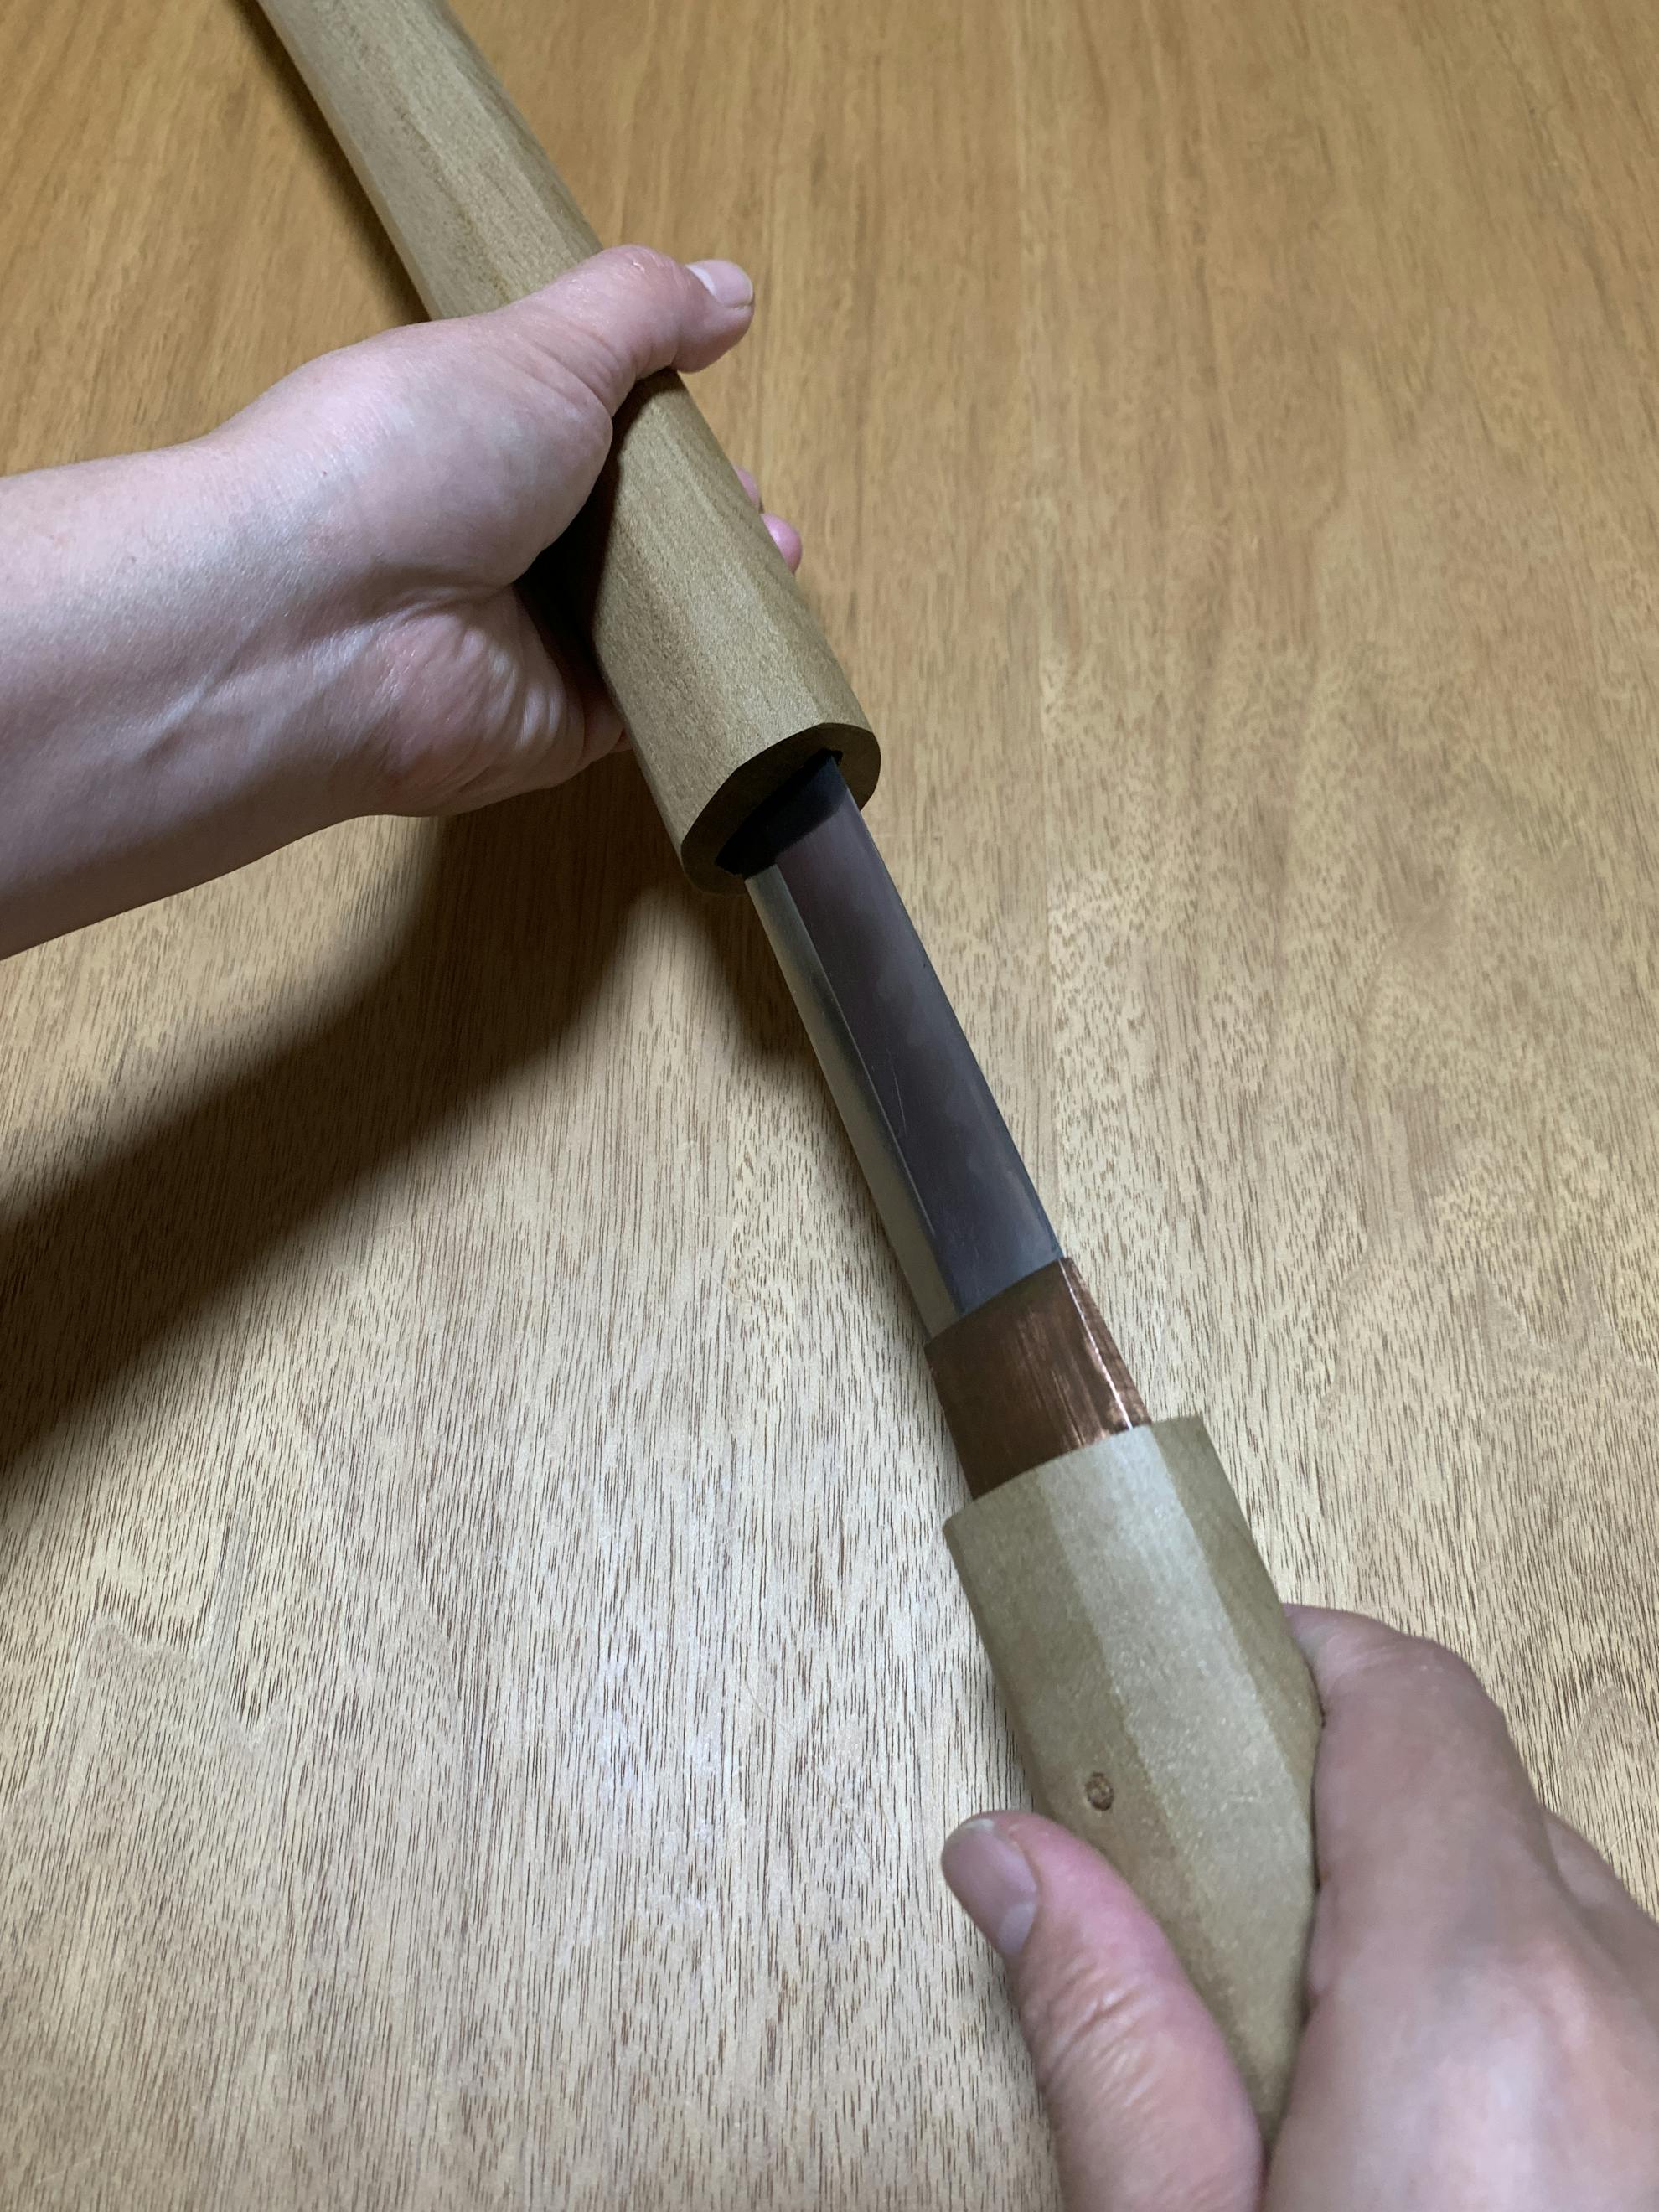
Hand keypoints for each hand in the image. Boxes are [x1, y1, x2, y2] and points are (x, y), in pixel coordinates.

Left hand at [224, 245, 798, 811]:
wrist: (321, 629)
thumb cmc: (406, 460)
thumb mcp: (534, 349)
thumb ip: (636, 312)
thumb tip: (729, 287)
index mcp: (480, 435)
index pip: (586, 424)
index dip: (657, 420)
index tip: (710, 409)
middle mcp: (502, 537)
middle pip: (631, 525)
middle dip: (704, 511)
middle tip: (748, 507)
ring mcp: (532, 637)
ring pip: (652, 614)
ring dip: (718, 590)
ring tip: (773, 562)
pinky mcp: (562, 723)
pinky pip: (655, 702)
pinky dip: (708, 676)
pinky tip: (758, 646)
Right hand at [942, 1609, 1658, 2208]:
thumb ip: (1109, 2041)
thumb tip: (1020, 1864)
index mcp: (1478, 2005)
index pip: (1404, 1700)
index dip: (1297, 1657)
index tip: (1207, 1681)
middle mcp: (1625, 2017)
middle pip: (1474, 1795)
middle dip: (1337, 1817)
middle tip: (1219, 1901)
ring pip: (1552, 1910)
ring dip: (1435, 1928)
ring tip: (1319, 2044)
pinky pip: (1615, 2008)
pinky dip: (1524, 2018)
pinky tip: (1436, 2131)